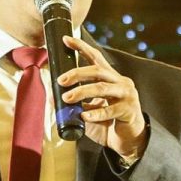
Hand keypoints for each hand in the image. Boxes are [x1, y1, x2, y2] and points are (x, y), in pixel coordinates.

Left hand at [58, 34, 148, 160]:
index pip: (96, 58)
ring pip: (102, 88)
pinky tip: (84, 116)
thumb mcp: (88, 110)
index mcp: (111, 78)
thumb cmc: (107, 123)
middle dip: (77, 73)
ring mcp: (127, 95)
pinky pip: (110, 110)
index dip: (81, 47)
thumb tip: (51, 97)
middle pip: (98, 70)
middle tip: (61, 80)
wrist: (128, 141)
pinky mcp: (129, 111)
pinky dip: (95, 113)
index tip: (65, 39)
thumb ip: (74, 103)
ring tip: (67, 98)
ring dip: (82, 92)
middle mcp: (120, 82)